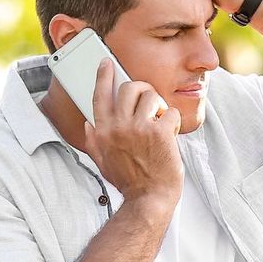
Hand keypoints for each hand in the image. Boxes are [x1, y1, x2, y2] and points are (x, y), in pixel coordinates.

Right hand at [87, 58, 182, 205]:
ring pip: (151, 95)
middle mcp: (119, 127)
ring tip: (160, 121)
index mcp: (102, 132)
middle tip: (148, 100)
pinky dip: (174, 120)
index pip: (99, 95)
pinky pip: (171, 112)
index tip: (106, 62)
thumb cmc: (128, 182)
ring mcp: (140, 128)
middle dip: (141, 89)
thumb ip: (94, 141)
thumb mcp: (103, 162)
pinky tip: (171, 134)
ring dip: (159, 106)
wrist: (149, 199)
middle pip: (129, 88)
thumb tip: (88, 124)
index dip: (103, 76)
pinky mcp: (161, 133)